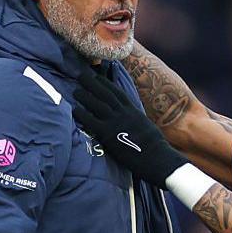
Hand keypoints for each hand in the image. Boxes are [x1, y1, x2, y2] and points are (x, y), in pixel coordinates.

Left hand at [73, 70, 186, 188]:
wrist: (157, 157)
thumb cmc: (154, 147)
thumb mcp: (146, 127)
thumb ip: (136, 121)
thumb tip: (132, 121)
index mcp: (133, 111)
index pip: (118, 93)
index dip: (106, 83)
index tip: (97, 76)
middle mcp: (124, 113)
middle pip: (105, 94)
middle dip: (93, 83)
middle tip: (81, 75)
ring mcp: (116, 122)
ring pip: (98, 104)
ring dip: (85, 96)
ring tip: (75, 90)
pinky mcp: (108, 134)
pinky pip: (92, 121)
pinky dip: (82, 114)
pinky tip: (74, 109)